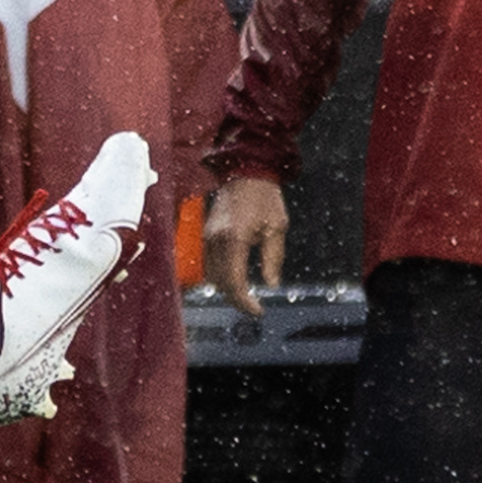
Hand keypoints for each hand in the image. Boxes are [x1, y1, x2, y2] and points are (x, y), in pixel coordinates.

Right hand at [203, 175, 287, 319]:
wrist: (245, 172)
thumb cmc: (263, 197)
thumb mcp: (276, 228)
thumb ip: (273, 259)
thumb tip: (271, 284)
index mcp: (234, 239)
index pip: (234, 281)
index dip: (244, 301)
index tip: (257, 310)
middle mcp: (215, 240)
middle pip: (219, 282)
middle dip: (235, 299)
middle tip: (252, 307)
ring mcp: (206, 237)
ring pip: (210, 275)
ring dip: (225, 288)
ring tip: (243, 296)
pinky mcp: (205, 234)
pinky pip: (207, 264)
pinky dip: (219, 276)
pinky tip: (232, 280)